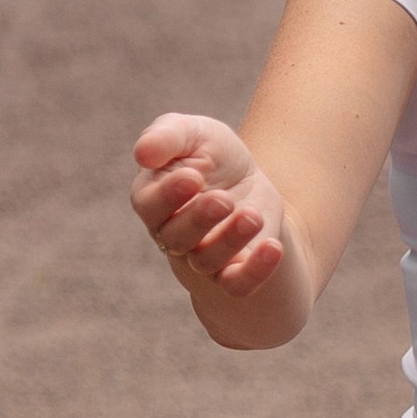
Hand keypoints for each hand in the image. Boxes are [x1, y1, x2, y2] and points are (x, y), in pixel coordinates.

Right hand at [132, 109, 289, 296]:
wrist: (250, 183)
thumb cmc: (211, 155)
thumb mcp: (194, 133)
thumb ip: (167, 136)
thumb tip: (142, 153)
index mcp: (153, 198)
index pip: (150, 205)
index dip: (169, 195)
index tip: (194, 177)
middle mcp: (172, 233)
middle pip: (176, 237)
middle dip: (199, 219)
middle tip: (224, 199)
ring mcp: (202, 257)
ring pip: (206, 261)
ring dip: (230, 240)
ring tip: (252, 216)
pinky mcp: (234, 272)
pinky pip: (237, 284)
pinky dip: (255, 272)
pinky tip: (273, 247)